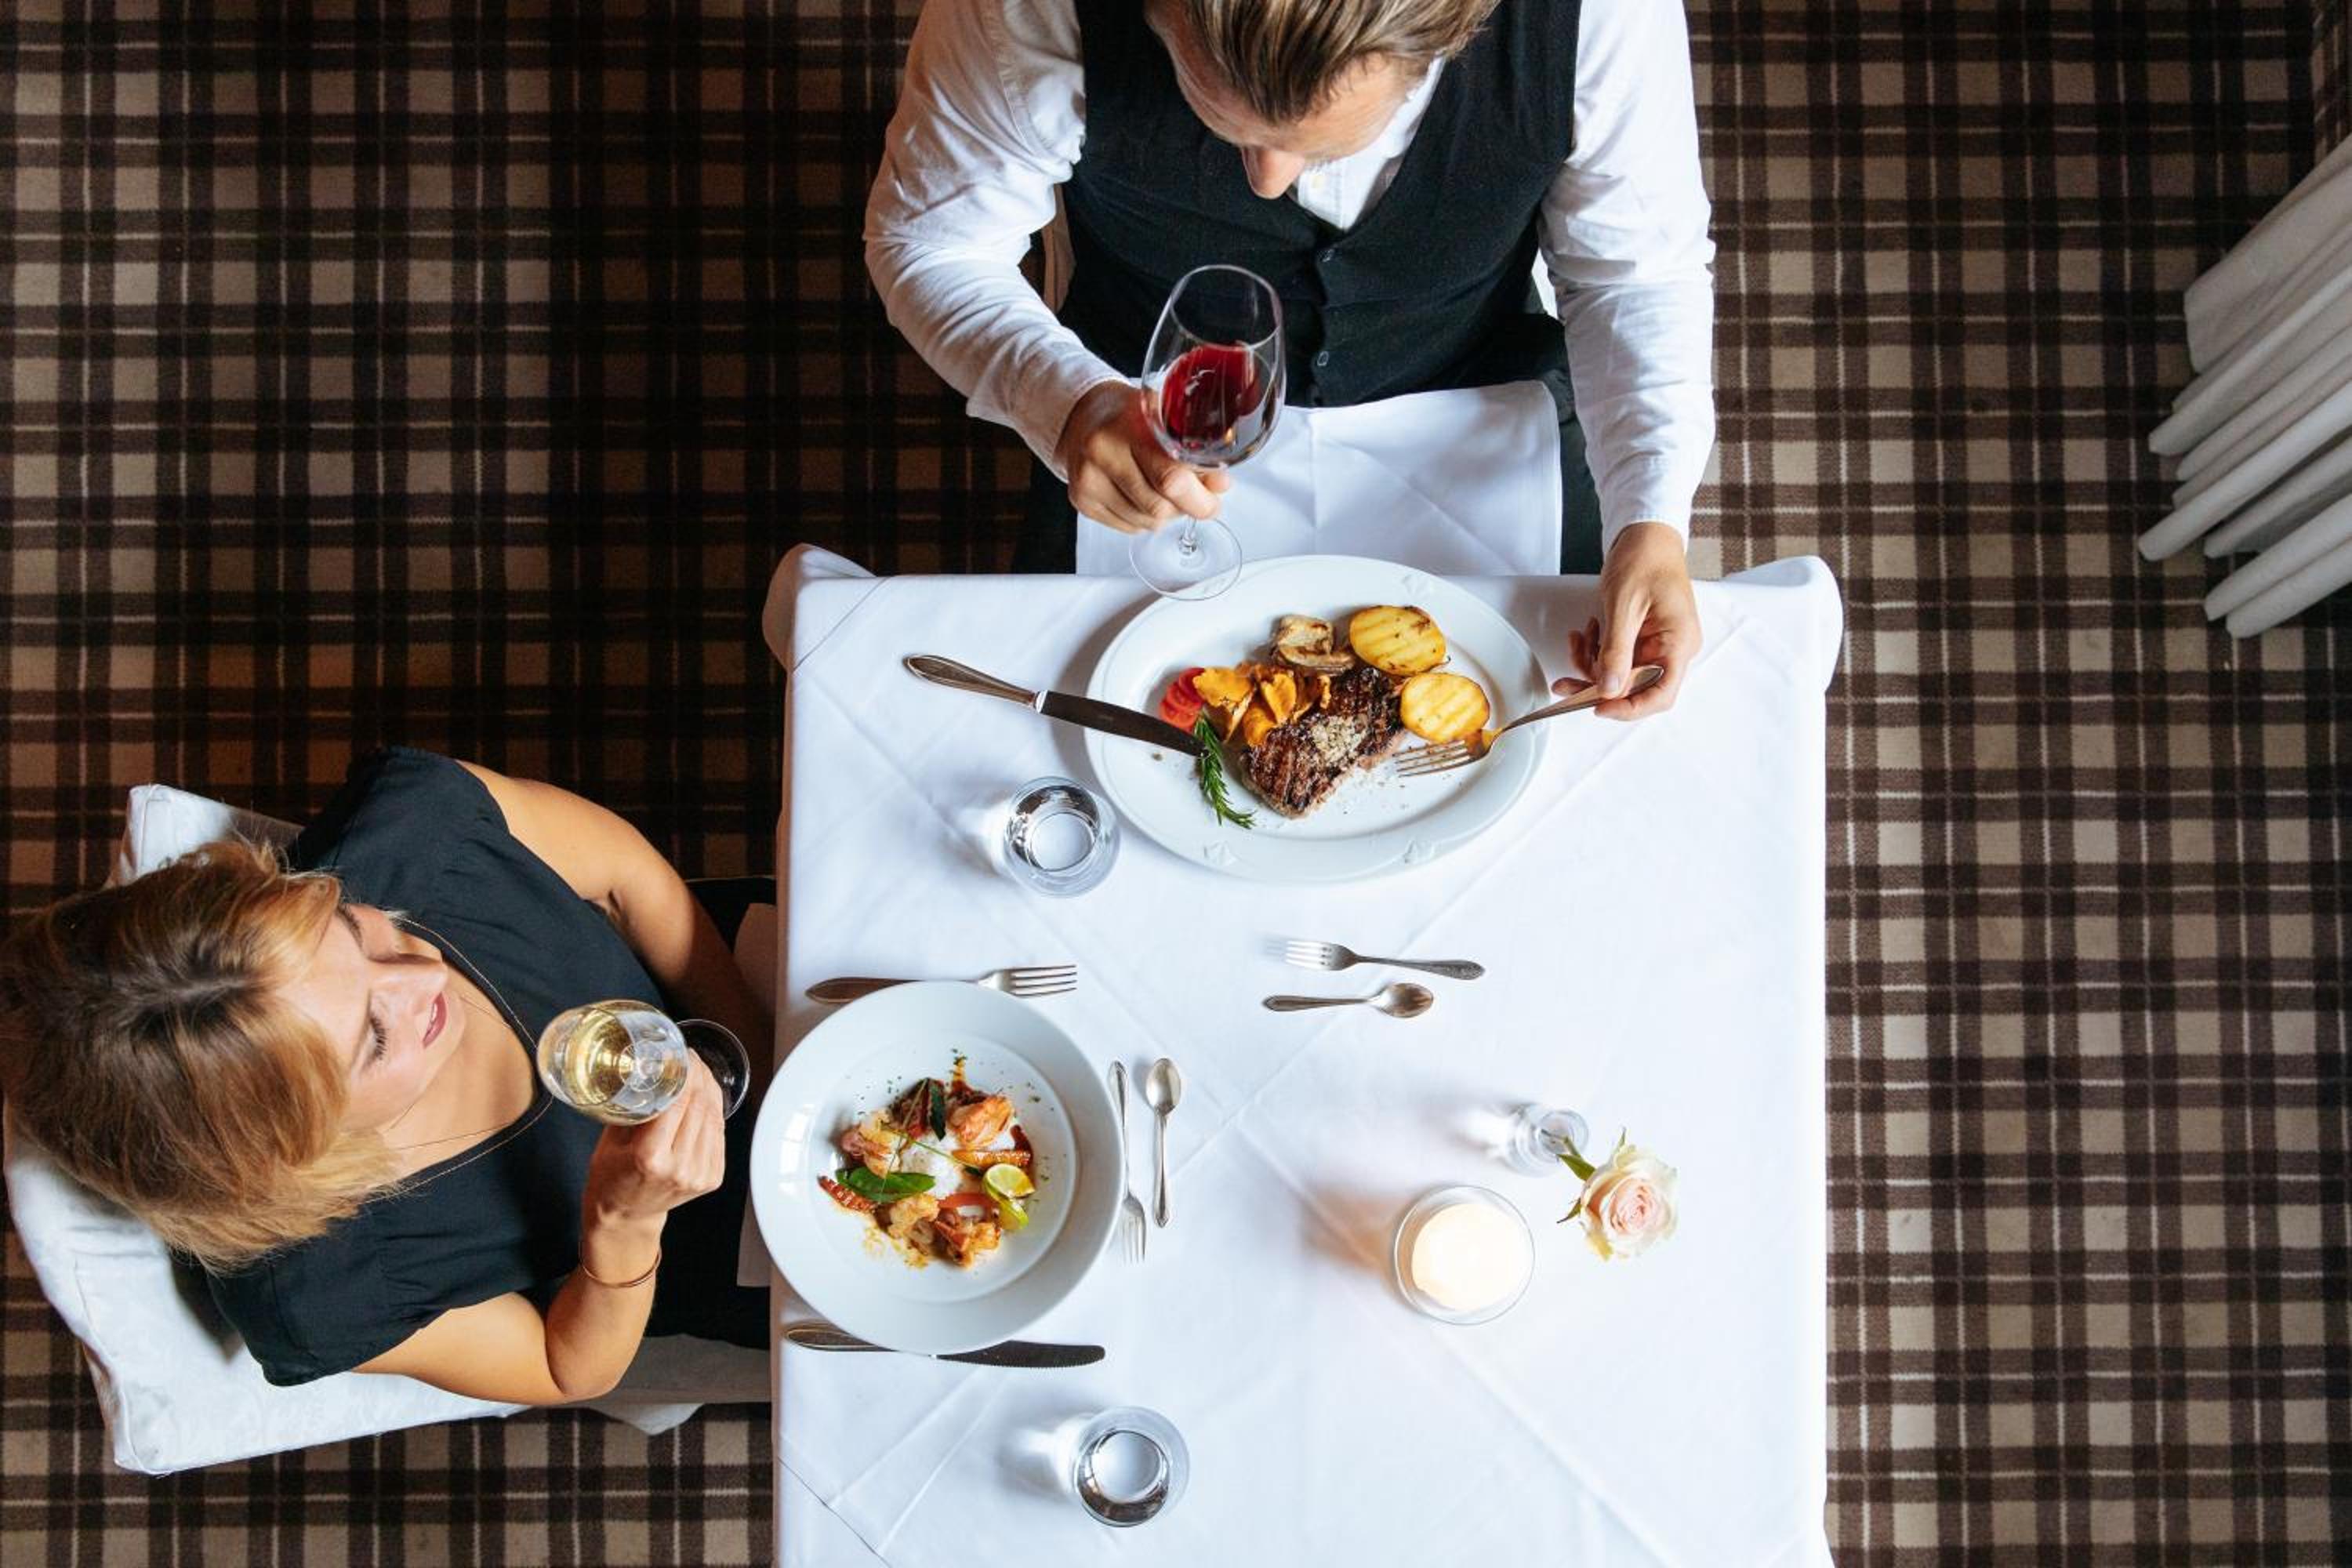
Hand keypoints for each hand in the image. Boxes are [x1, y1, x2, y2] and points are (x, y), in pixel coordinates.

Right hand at [582, 1053, 726, 1228]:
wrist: (626, 1215)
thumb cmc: (611, 1177)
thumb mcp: (611, 1139)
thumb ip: (634, 1107)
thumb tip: (653, 1069)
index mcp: (650, 1157)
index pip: (678, 1102)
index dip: (683, 1073)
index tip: (680, 1054)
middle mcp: (680, 1167)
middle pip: (700, 1106)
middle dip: (698, 1075)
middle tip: (689, 1058)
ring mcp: (700, 1174)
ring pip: (714, 1117)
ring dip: (709, 1089)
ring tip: (697, 1072)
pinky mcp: (712, 1177)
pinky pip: (719, 1133)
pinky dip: (714, 1110)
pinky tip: (705, 1097)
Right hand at [1053, 379, 1231, 534]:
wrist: (1083, 416)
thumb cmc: (1128, 416)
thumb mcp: (1165, 419)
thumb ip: (1194, 452)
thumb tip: (1220, 485)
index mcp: (1125, 428)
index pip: (1170, 479)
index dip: (1199, 497)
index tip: (1213, 500)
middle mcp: (1102, 454)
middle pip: (1158, 507)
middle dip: (1185, 507)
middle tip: (1194, 496)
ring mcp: (1088, 481)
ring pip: (1146, 522)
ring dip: (1165, 514)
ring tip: (1162, 489)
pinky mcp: (1082, 501)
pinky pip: (1129, 527)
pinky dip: (1144, 518)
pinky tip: (1141, 495)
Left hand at [1561, 522, 1699, 721]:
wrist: (1645, 534)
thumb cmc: (1644, 560)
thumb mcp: (1624, 606)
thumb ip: (1616, 652)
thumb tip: (1609, 691)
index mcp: (1678, 643)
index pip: (1661, 695)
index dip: (1629, 708)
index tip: (1598, 707)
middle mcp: (1672, 648)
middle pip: (1635, 687)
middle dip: (1598, 684)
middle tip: (1566, 683)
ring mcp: (1657, 644)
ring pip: (1620, 674)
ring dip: (1592, 664)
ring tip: (1577, 640)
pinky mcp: (1642, 638)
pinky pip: (1616, 657)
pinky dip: (1597, 650)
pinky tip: (1587, 632)